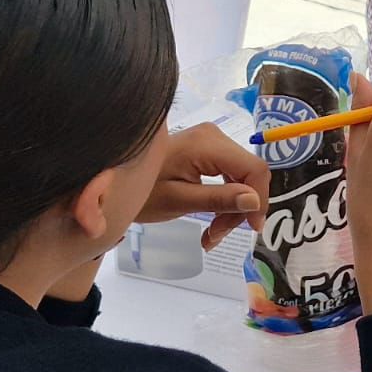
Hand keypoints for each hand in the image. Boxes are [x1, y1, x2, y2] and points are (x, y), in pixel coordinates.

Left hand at [136, 123, 270, 250]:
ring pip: (241, 177)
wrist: (112, 181)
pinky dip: (225, 198)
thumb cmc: (141, 192)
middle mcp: (215, 136)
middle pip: (248, 174)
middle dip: (240, 209)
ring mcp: (211, 140)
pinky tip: (212, 219)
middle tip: (217, 236)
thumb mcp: (179, 201)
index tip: (251, 228)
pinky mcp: (207, 149)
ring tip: (212, 234)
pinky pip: (229, 174)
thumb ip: (219, 200)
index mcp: (208, 144)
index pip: (254, 169)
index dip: (259, 199)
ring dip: (232, 208)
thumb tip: (255, 202)